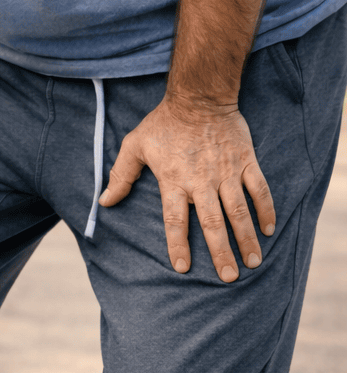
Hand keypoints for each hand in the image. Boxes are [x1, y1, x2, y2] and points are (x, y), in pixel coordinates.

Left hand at [98, 95, 275, 281]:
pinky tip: (268, 229)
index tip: (182, 268)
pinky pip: (258, 190)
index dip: (177, 245)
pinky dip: (265, 210)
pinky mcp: (245, 161)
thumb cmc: (164, 122)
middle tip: (228, 277)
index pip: (174, 220)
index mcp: (174, 180)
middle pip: (212, 223)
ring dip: (246, 239)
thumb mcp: (136, 145)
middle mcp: (201, 180)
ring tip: (252, 262)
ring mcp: (226, 172)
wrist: (199, 95)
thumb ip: (121, 175)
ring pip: (238, 211)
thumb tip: (104, 201)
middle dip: (221, 253)